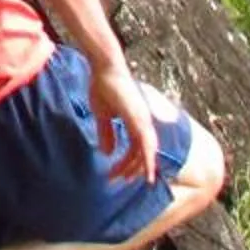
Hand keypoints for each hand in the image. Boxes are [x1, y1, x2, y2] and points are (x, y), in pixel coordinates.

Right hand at [91, 60, 159, 185]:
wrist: (104, 67)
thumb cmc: (103, 85)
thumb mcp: (102, 115)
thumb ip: (106, 133)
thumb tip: (107, 153)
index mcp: (136, 121)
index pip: (137, 147)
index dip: (129, 162)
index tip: (118, 175)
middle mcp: (144, 121)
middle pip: (143, 152)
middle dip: (132, 169)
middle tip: (119, 181)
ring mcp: (143, 119)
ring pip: (146, 151)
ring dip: (136, 167)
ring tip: (126, 180)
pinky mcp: (138, 118)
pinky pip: (145, 144)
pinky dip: (147, 159)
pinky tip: (145, 171)